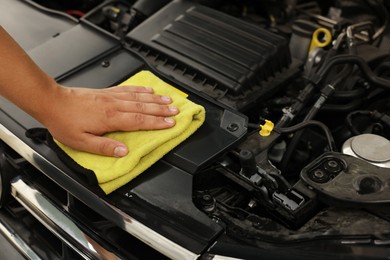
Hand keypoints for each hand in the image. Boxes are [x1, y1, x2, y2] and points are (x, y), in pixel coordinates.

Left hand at [41, 84, 178, 156]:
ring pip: (138, 97)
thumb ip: (104, 147)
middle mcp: (114, 105)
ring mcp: (111, 97)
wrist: (52, 101)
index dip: (157, 122)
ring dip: (155, 99)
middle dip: (162, 110)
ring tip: (169, 100)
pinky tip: (148, 90)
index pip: (139, 120)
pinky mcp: (107, 92)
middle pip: (143, 107)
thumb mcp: (81, 142)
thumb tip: (124, 152)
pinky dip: (140, 90)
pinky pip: (128, 89)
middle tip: (176, 111)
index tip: (171, 123)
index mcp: (110, 119)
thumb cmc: (65, 122)